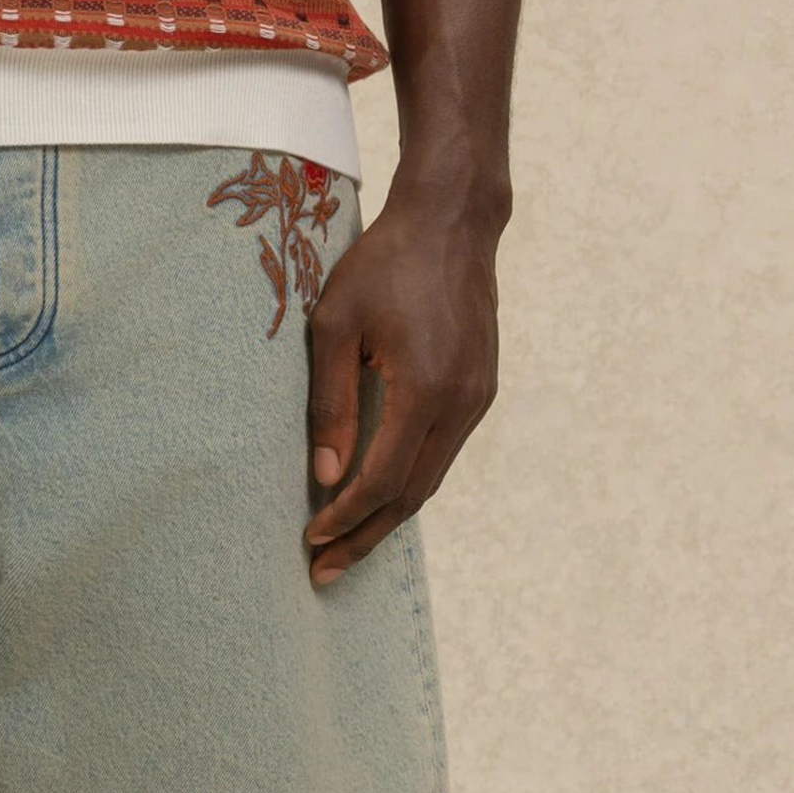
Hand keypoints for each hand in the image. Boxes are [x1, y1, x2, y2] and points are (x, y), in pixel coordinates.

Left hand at [302, 183, 500, 585]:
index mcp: (425, 389)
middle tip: (325, 571)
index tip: (311, 540)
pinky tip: (382, 490)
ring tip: (348, 542)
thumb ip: (330, 402)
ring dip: (390, 513)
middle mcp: (461, 403)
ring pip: (432, 477)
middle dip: (367, 535)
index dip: (346, 516)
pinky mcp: (482, 387)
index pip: (382, 479)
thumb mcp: (336, 323)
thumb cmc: (383, 264)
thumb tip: (324, 476)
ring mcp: (479, 397)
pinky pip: (444, 450)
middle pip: (412, 494)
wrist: (451, 222)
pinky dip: (411, 478)